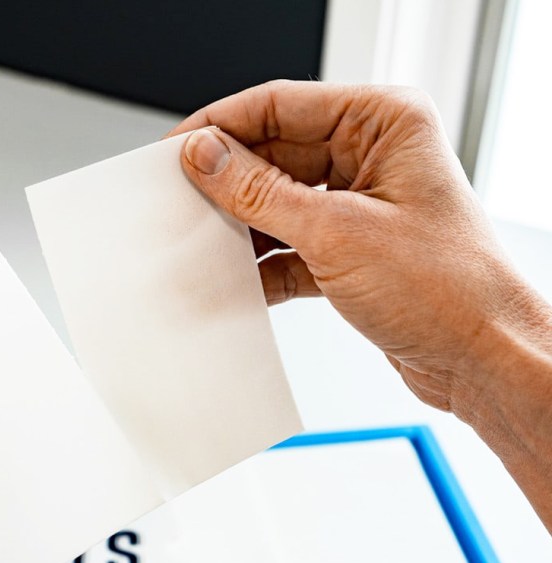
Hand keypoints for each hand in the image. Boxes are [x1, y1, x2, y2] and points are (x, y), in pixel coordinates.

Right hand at [170, 80, 551, 529]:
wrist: (482, 360)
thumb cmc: (448, 289)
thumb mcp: (336, 232)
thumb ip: (260, 191)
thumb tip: (205, 157)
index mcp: (384, 123)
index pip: (281, 106)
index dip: (221, 126)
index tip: (175, 150)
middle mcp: (372, 156)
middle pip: (273, 155)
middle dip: (225, 183)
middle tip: (176, 201)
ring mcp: (359, 204)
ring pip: (276, 202)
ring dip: (239, 227)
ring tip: (198, 244)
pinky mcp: (349, 248)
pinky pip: (287, 244)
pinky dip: (260, 264)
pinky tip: (233, 281)